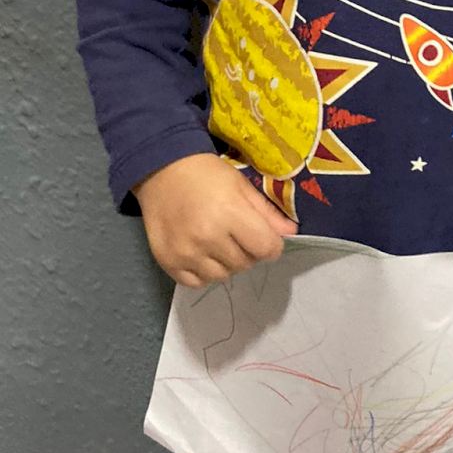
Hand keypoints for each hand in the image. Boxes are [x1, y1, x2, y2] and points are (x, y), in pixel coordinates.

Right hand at [133, 152, 296, 288]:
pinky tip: (200, 252)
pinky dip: (203, 272)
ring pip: (223, 276)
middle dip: (248, 251)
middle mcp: (207, 237)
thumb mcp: (241, 185)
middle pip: (245, 263)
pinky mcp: (168, 262)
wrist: (161, 170)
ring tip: (217, 241)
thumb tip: (291, 233)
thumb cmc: (205, 174)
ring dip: (226, 263)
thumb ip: (266, 212)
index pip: (266, 249)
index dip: (271, 245)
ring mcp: (185, 252)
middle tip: (236, 233)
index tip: (264, 237)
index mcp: (229, 213)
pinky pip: (197, 283)